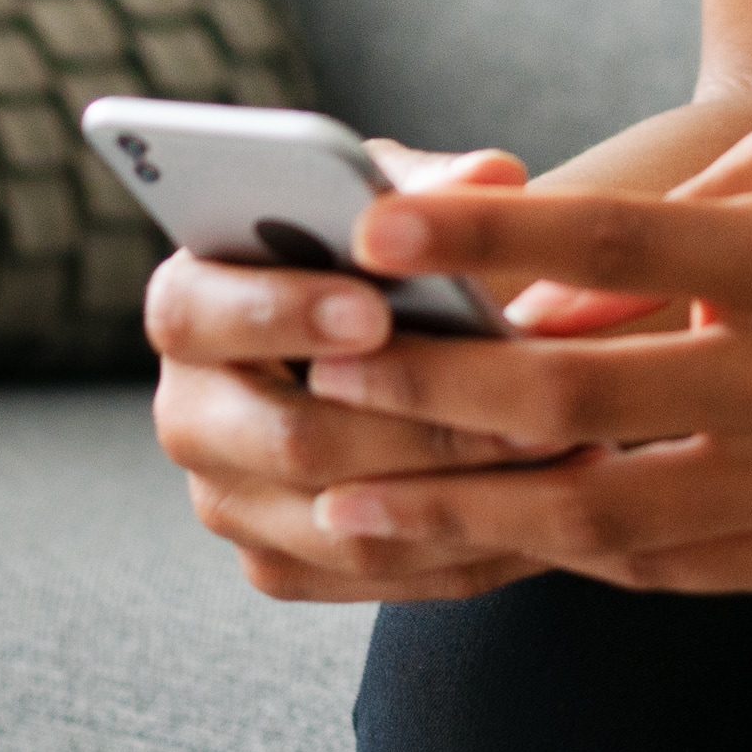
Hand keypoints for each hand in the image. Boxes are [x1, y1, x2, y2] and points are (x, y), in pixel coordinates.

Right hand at [146, 140, 571, 602]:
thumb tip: (491, 174)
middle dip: (416, 421)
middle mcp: (190, 413)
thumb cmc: (377, 258)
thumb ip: (432, 188)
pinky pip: (379, 577)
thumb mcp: (392, 205)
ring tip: (562, 446)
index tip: (376, 309)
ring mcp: (230, 501)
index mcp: (189, 304)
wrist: (377, 351)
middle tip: (522, 399)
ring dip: (464, 491)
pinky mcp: (280, 565)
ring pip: (345, 523)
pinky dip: (471, 545)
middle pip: (288, 439)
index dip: (281, 311)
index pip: (197, 312)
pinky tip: (550, 504)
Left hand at [295, 124, 751, 593]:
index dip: (489, 239)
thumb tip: (539, 300)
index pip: (617, 239)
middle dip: (438, 394)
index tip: (379, 232)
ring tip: (361, 500)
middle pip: (584, 395)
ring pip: (608, 511)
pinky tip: (495, 528)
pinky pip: (671, 564)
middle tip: (325, 388)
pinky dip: (574, 546)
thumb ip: (674, 229)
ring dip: (470, 507)